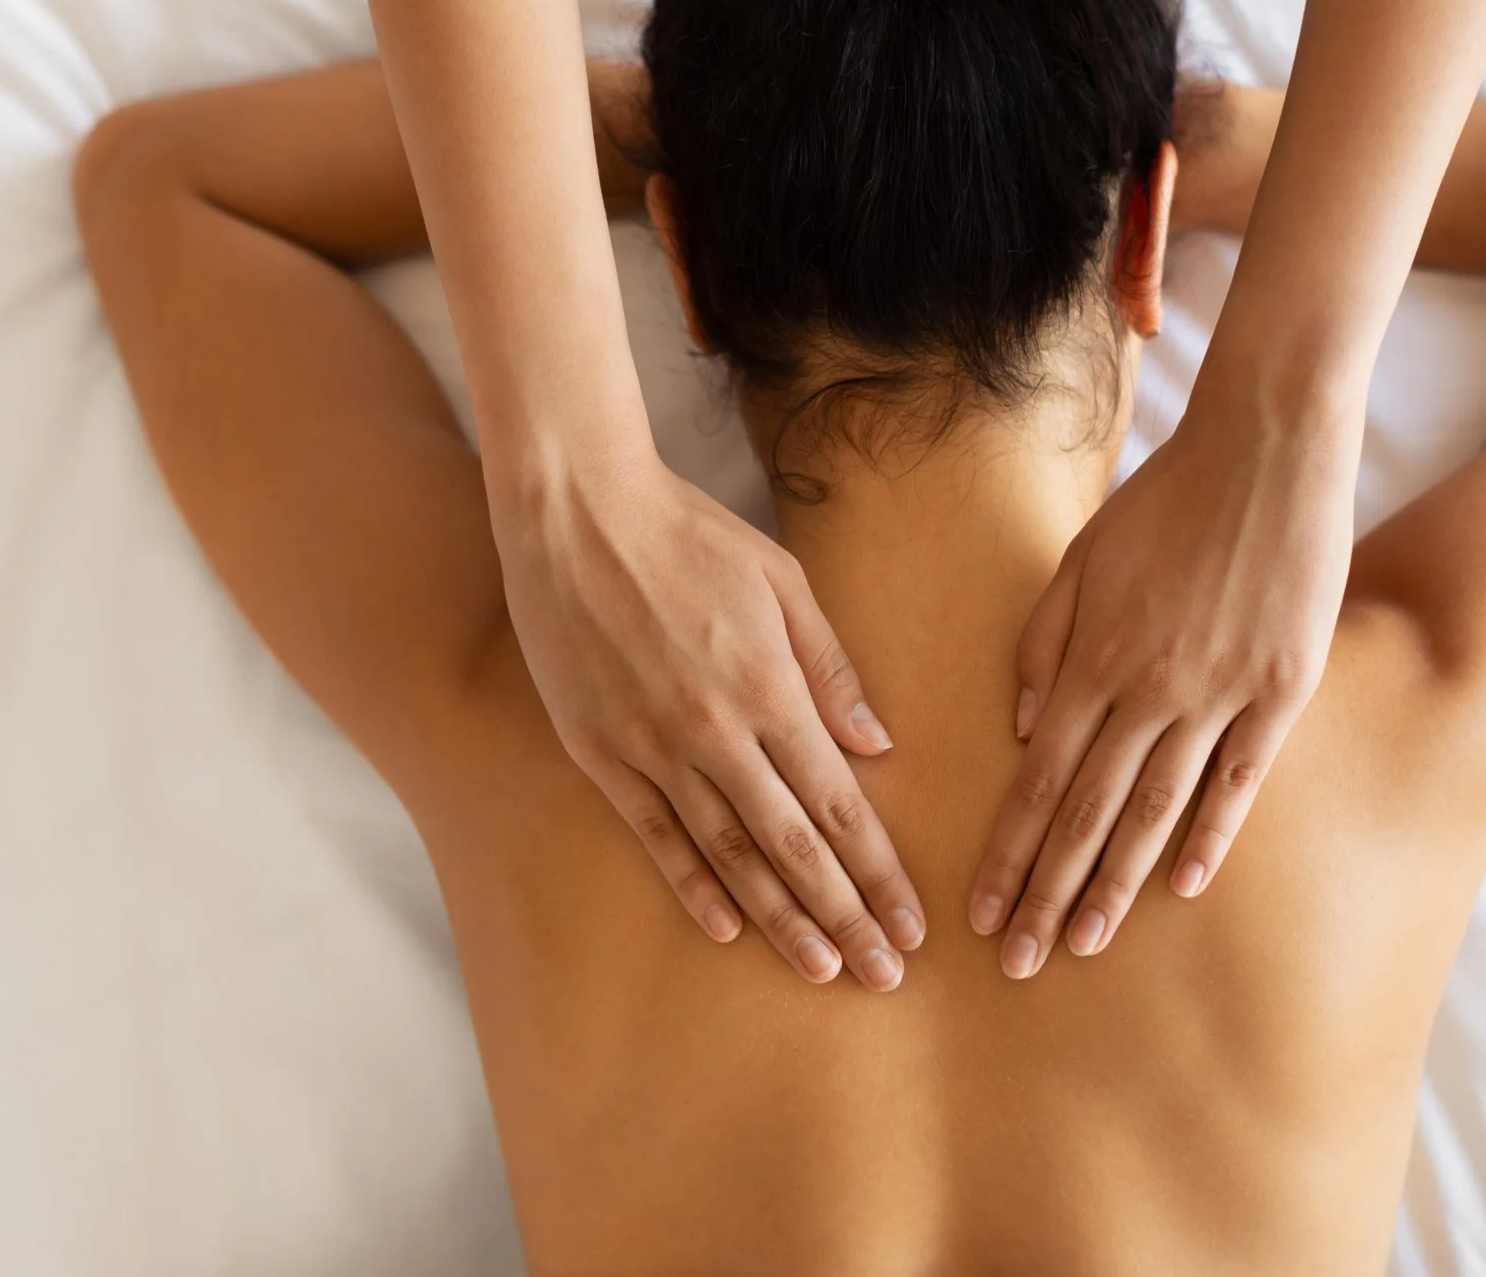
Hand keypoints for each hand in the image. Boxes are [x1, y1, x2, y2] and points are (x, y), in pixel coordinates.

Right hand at [497, 448, 924, 990]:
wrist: (575, 512)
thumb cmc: (689, 534)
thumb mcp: (782, 581)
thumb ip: (831, 668)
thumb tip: (877, 745)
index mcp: (770, 689)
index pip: (839, 803)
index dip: (878, 871)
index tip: (910, 924)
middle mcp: (715, 732)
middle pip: (794, 846)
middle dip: (844, 915)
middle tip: (883, 974)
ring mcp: (651, 747)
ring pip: (727, 854)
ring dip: (778, 918)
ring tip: (819, 969)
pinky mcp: (599, 750)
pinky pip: (653, 833)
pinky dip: (691, 884)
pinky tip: (724, 927)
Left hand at [967, 402, 1357, 975]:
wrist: (1265, 446)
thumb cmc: (1166, 496)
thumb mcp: (1080, 556)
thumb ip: (1043, 642)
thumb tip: (1020, 728)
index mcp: (1091, 656)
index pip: (1037, 778)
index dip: (1007, 849)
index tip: (980, 910)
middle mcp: (1147, 686)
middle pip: (1087, 810)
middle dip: (1046, 890)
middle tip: (1017, 961)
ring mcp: (1217, 692)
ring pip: (1156, 809)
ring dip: (1115, 883)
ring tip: (1084, 943)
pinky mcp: (1281, 690)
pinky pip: (1240, 780)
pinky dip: (1211, 837)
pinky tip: (1185, 887)